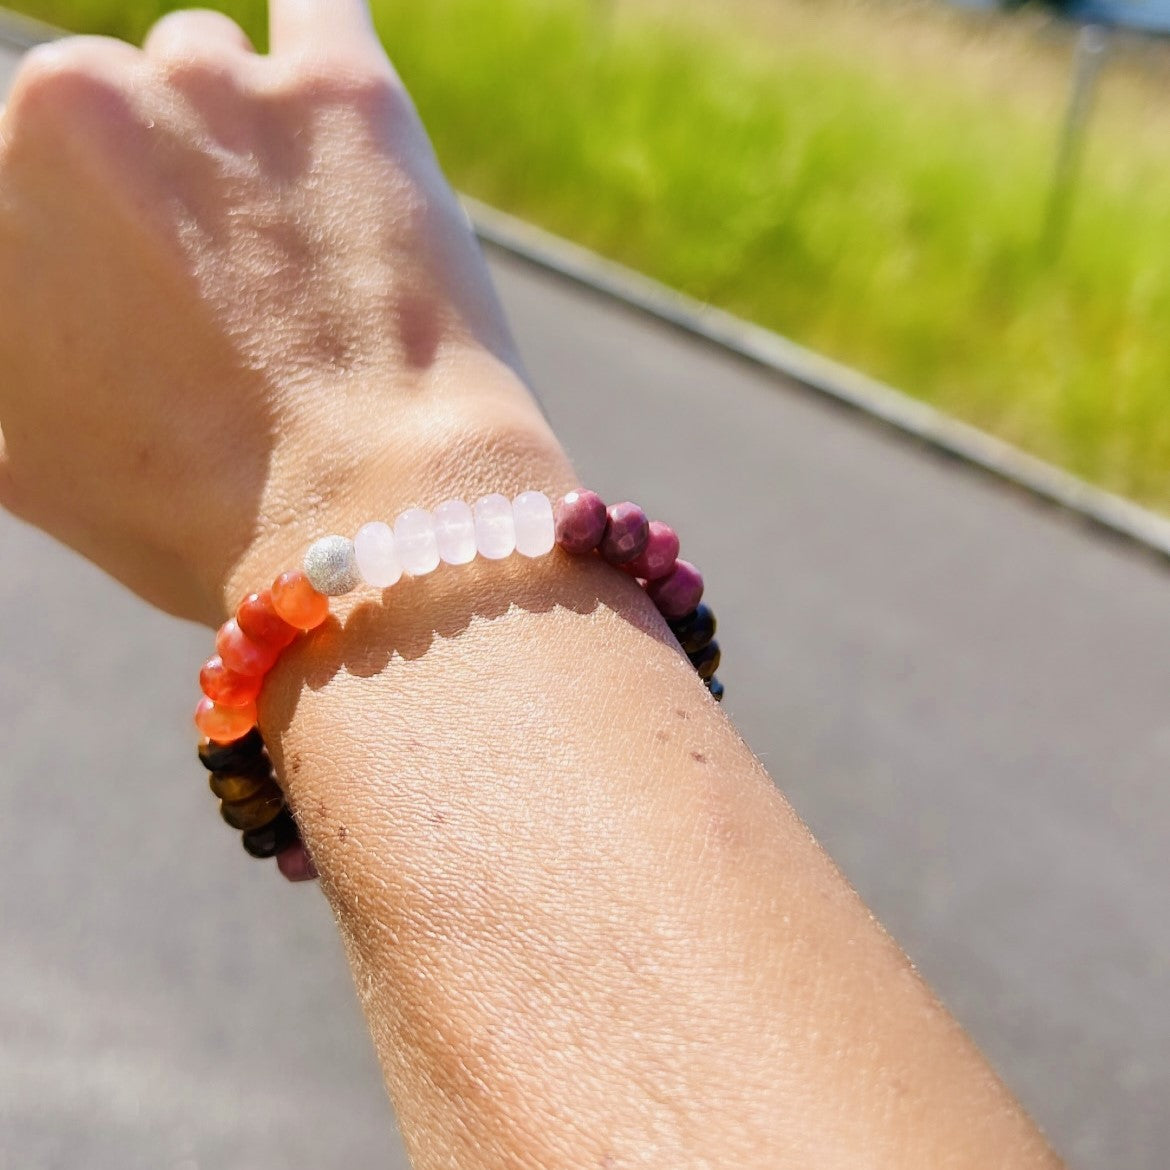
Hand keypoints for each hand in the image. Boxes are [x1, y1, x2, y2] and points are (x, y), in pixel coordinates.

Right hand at [0, 2, 569, 623]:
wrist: (366, 516)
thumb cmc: (199, 516)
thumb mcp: (24, 457)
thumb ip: (8, 346)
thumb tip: (27, 293)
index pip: (32, 185)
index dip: (100, 246)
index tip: (146, 287)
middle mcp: (68, 111)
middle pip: (110, 113)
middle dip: (159, 188)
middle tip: (231, 295)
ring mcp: (208, 84)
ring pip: (209, 71)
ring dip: (244, 143)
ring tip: (309, 265)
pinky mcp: (339, 84)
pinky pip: (320, 7)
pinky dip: (322, 56)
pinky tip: (332, 97)